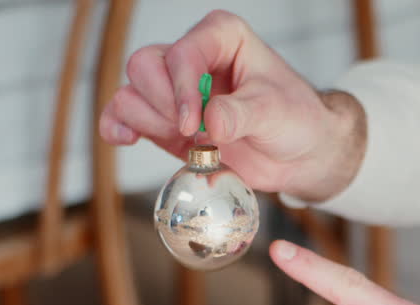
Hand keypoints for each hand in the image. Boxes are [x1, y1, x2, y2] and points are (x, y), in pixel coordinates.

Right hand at [99, 11, 364, 201]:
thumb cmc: (295, 118)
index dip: (181, 89)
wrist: (300, 153)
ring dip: (150, 121)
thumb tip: (211, 122)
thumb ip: (241, 114)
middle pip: (145, 67)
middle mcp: (192, 57)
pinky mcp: (165, 120)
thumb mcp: (275, 111)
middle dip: (164, 105)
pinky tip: (126, 139)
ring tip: (189, 141)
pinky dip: (119, 127)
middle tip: (195, 132)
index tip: (195, 124)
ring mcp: (174, 90)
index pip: (182, 53)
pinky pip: (124, 116)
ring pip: (132, 92)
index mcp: (221, 36)